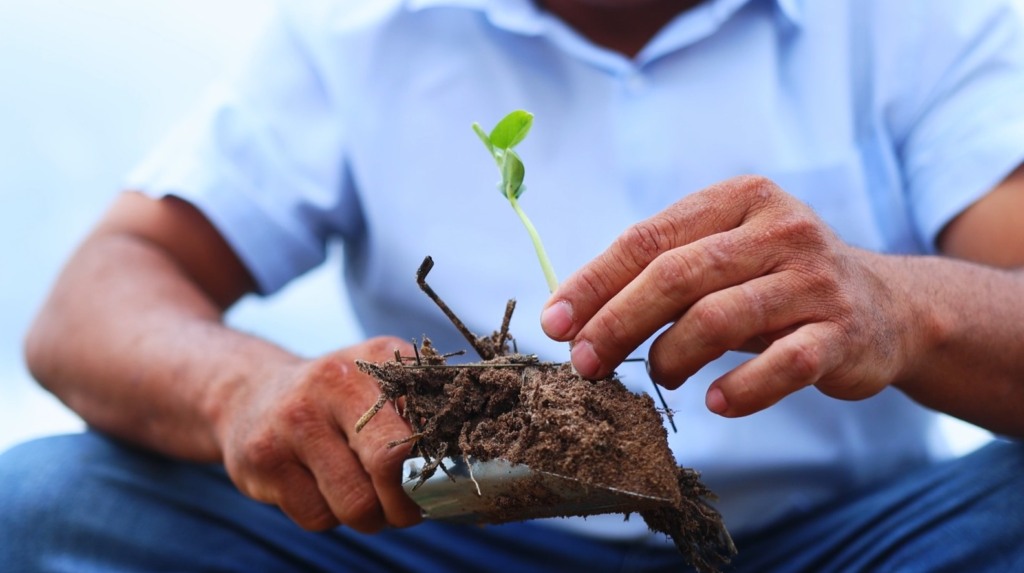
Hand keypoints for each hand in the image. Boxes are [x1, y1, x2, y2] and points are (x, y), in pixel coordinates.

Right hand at [215, 336, 421, 531]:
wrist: (248, 392)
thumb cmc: (334, 399)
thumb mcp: (378, 381)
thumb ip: (422, 408)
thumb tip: (467, 462)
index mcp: (379, 359)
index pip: (428, 420)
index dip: (439, 462)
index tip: (438, 479)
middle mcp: (335, 382)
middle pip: (389, 462)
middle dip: (405, 501)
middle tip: (407, 509)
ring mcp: (295, 421)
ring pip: (356, 504)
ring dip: (368, 517)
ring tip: (364, 500)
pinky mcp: (263, 460)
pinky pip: (318, 517)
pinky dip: (329, 517)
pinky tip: (322, 490)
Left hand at [541, 176, 914, 416]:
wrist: (887, 307)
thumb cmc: (777, 282)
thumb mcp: (725, 256)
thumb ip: (662, 270)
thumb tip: (573, 313)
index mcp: (740, 199)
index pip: (649, 237)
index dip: (594, 282)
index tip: (554, 323)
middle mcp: (782, 229)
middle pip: (678, 275)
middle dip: (618, 321)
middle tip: (584, 362)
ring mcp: (815, 280)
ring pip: (722, 317)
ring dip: (672, 355)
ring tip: (657, 376)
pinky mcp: (843, 333)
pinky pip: (784, 365)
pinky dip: (743, 389)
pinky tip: (716, 403)